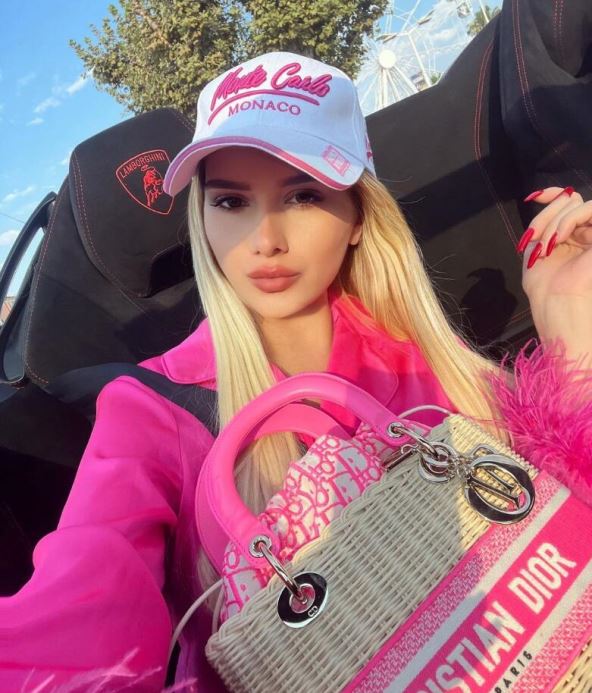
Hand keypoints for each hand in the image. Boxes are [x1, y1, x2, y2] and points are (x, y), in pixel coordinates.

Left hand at [518, 186, 591, 364]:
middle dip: (546, 216)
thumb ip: (541, 223)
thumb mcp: (535, 247)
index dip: (551, 194)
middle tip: (539, 242)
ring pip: (577, 205)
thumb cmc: (545, 285)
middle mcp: (586, 231)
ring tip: (549, 245)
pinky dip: (569, 220)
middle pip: (568, 201)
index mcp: (570, 235)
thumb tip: (541, 194)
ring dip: (555, 222)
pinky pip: (590, 209)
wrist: (558, 306)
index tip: (532, 197)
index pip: (565, 202)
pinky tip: (559, 239)